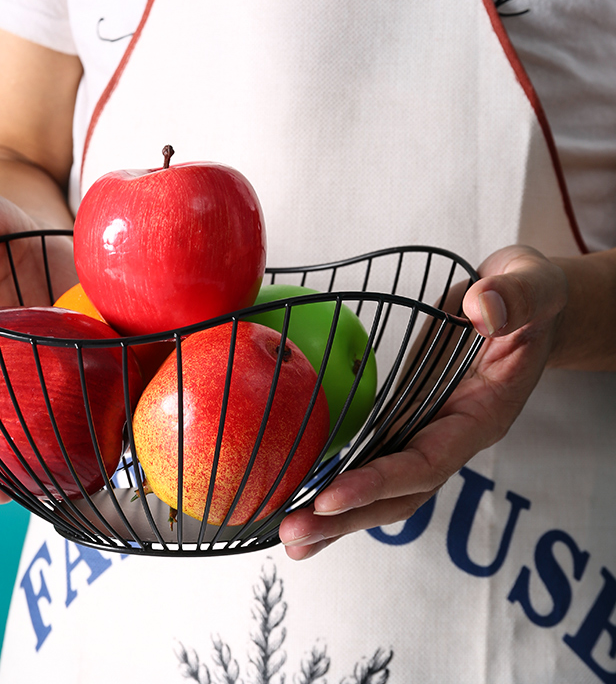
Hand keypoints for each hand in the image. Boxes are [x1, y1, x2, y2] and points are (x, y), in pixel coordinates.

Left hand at [278, 245, 567, 559]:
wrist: (522, 302)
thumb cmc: (528, 294)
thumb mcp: (532, 284)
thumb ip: (514, 298)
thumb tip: (482, 310)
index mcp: (482, 414)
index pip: (428, 460)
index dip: (380, 481)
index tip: (331, 498)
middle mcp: (453, 433)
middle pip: (399, 492)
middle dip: (347, 517)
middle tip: (292, 534)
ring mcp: (429, 429)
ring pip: (383, 484)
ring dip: (336, 513)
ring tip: (287, 534)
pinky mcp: (409, 417)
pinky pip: (373, 453)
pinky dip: (339, 476)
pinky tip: (300, 489)